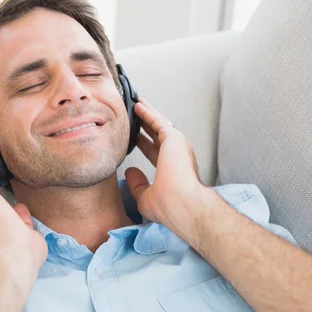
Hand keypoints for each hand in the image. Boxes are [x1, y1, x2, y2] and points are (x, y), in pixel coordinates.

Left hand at [125, 98, 210, 245]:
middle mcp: (176, 155)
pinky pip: (158, 121)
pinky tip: (138, 106)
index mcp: (172, 169)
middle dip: (147, 124)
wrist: (182, 204)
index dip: (143, 144)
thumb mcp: (145, 197)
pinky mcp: (173, 139)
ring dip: (148, 113)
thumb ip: (137, 184)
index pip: (154, 152)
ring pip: (159, 125)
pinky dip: (148, 113)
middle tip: (135, 114)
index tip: (133, 138)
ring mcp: (177, 146)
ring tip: (136, 104)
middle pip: (158, 135)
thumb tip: (129, 171)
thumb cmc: (168, 207)